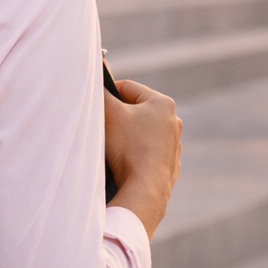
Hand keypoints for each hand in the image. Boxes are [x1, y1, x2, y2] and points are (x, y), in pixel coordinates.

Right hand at [104, 79, 181, 240]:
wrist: (145, 189)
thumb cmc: (129, 147)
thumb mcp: (108, 113)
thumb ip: (99, 92)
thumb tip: (94, 78)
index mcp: (163, 103)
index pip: (127, 87)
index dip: (107, 93)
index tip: (96, 105)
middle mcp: (174, 122)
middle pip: (135, 110)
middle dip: (117, 116)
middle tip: (101, 126)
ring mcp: (173, 145)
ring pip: (141, 132)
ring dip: (125, 135)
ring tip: (111, 146)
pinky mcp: (169, 165)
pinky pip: (145, 152)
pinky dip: (133, 154)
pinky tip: (123, 162)